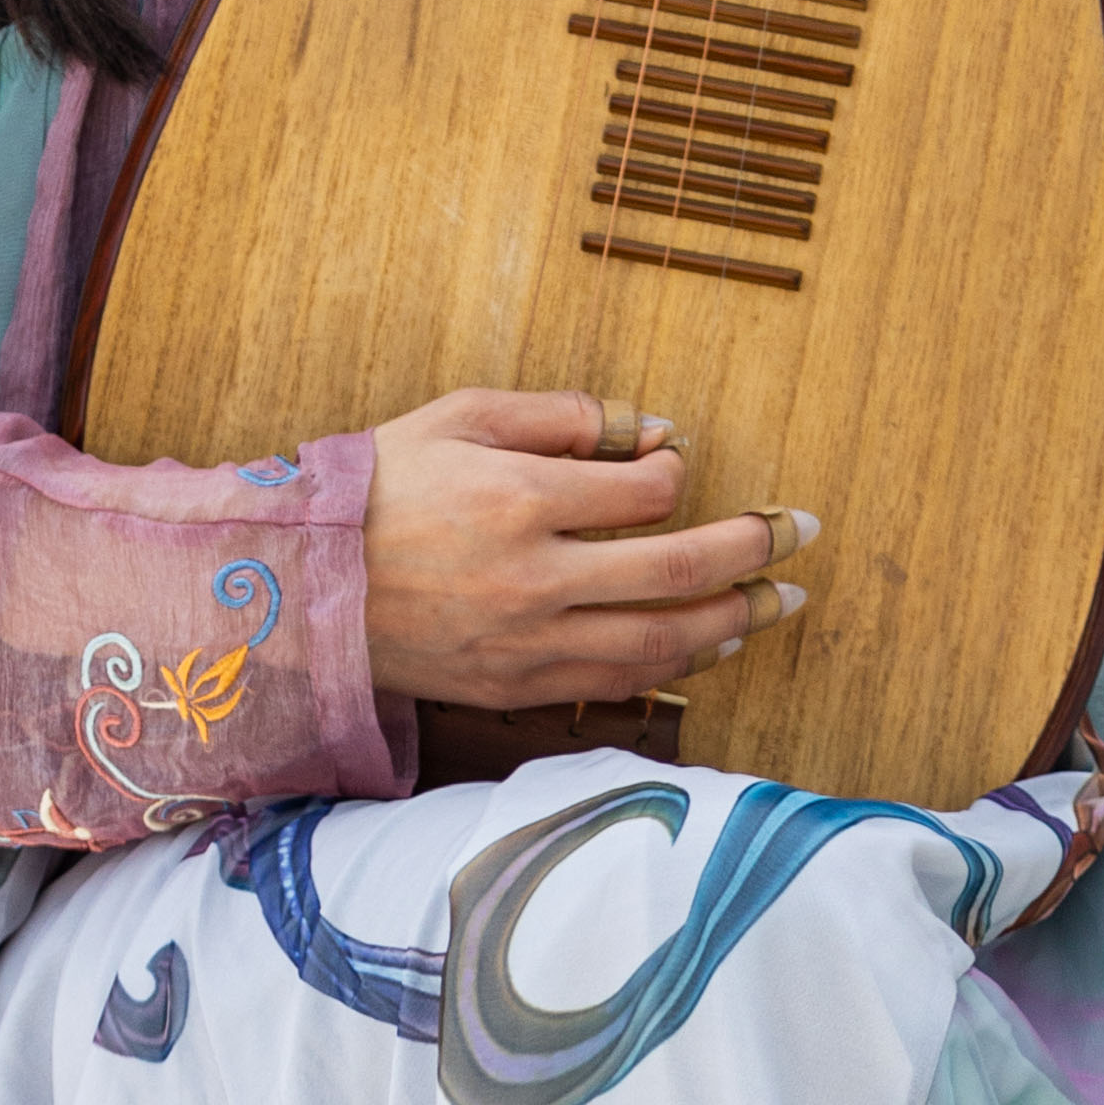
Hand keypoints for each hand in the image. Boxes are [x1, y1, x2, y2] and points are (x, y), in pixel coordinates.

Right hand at [358, 388, 808, 709]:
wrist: (299, 590)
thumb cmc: (380, 488)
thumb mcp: (460, 418)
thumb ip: (562, 416)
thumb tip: (653, 430)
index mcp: (519, 498)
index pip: (647, 492)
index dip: (679, 474)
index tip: (678, 463)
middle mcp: (533, 579)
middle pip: (679, 572)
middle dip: (755, 550)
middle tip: (805, 531)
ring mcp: (527, 643)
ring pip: (661, 641)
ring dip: (735, 619)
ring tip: (781, 598)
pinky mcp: (516, 688)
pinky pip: (619, 683)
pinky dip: (676, 664)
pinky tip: (710, 643)